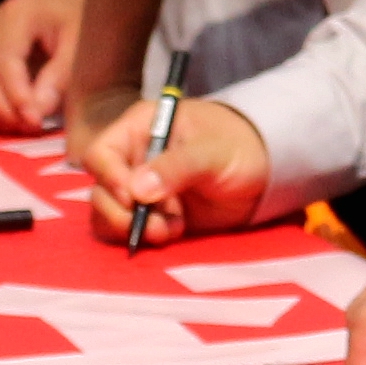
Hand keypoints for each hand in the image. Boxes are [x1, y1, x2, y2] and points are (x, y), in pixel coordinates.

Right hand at [0, 0, 82, 130]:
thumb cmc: (76, 20)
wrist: (61, 0)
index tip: (36, 121)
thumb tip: (34, 113)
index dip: (17, 97)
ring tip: (16, 128)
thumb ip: (60, 76)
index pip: (5, 63)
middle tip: (29, 128)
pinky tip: (2, 122)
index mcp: (17, 15)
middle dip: (2, 111)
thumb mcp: (80, 43)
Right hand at [73, 92, 279, 249]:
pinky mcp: (151, 213)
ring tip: (170, 230)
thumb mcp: (213, 152)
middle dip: (121, 214)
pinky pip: (128, 230)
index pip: (101, 153)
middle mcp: (132, 158)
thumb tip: (137, 191)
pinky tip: (174, 232)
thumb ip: (177, 167)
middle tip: (154, 226)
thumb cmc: (240, 147)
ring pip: (109, 214)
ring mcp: (140, 188)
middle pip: (100, 190)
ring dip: (134, 228)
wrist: (265, 170)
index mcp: (140, 128)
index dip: (109, 179)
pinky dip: (145, 236)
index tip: (134, 200)